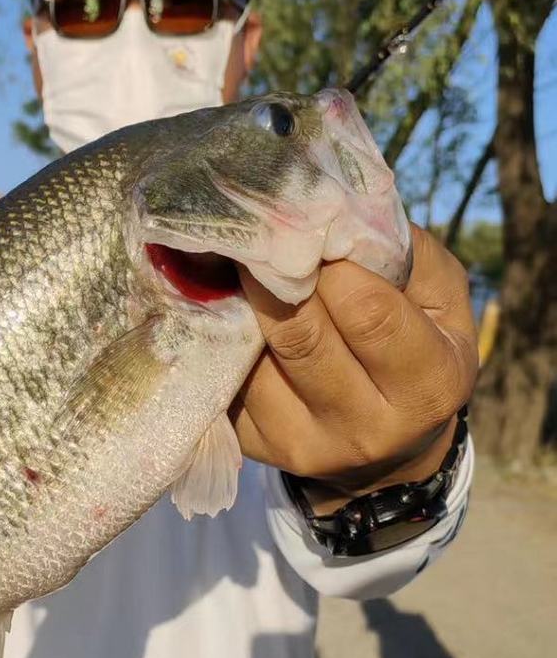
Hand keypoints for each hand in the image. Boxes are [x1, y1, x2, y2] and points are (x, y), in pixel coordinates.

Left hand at [230, 224, 477, 514]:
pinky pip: (224, 381)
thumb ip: (400, 254)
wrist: (387, 444)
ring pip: (251, 359)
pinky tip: (223, 312)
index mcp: (428, 387)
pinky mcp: (255, 448)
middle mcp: (366, 429)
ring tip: (237, 269)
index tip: (311, 231)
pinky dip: (219, 339)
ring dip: (238, 306)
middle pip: (300, 336)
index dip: (334, 264)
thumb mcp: (437, 298)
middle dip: (275, 277)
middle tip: (259, 237)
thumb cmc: (415, 346)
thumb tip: (333, 210)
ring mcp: (304, 446)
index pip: (369, 313)